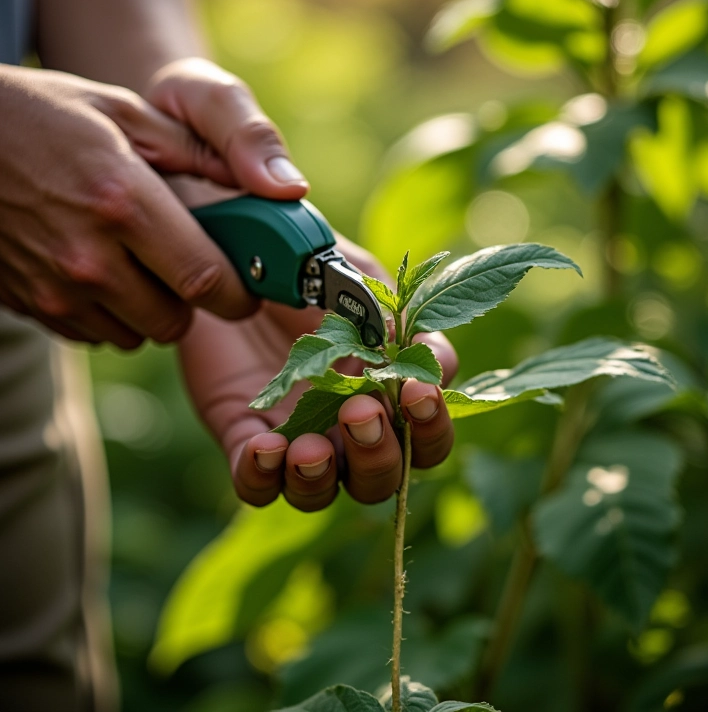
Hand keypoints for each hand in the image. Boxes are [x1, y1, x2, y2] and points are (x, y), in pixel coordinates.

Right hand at [0, 59, 306, 346]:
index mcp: (122, 201)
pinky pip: (96, 334)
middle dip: (193, 301)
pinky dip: (110, 314)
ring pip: (137, 334)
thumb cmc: (44, 117)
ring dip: (150, 309)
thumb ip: (202, 150)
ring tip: (135, 261)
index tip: (248, 287)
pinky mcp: (31, 305)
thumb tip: (275, 186)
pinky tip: (98, 270)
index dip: (239, 292)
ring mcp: (54, 287)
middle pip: (175, 321)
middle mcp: (88, 256)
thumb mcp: (125, 111)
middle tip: (184, 264)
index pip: (206, 279)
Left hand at [178, 238, 458, 510]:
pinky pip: (254, 484)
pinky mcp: (244, 436)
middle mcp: (345, 427)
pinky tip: (266, 446)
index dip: (430, 426)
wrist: (236, 252)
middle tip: (359, 412)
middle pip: (381, 480)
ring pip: (320, 494)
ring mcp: (294, 436)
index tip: (416, 390)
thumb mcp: (358, 279)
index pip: (425, 437)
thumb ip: (396, 318)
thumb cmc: (308, 265)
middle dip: (378, 455)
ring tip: (309, 446)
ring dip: (321, 479)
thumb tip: (432, 364)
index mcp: (386, 391)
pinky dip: (263, 476)